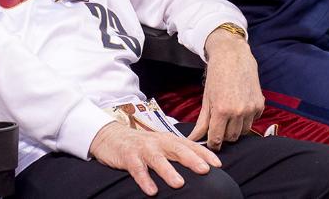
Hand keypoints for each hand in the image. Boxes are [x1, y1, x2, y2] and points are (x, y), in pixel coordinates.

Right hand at [88, 123, 221, 195]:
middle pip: (178, 150)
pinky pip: (137, 169)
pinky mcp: (129, 157)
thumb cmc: (142, 144)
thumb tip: (201, 167)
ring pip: (158, 160)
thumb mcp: (161, 145)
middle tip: (205, 170)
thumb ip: (178, 153)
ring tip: (179, 184)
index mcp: (169, 139)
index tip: (218, 165)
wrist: (111, 136)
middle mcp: (159, 142)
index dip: (204, 154)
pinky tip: (151, 191)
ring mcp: (144, 149)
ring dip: (169, 171)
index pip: (190, 145)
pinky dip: (145, 179)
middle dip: (192, 160)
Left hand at [187, 29, 263, 150]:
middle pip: (231, 138)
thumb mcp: (206, 99)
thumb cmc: (216, 76)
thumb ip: (201, 123)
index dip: (212, 143)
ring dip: (236, 128)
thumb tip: (192, 140)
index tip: (211, 141)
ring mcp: (251, 109)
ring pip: (243, 132)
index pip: (217, 139)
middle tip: (219, 124)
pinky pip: (253, 121)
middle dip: (224, 135)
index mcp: (222, 111)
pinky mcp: (260, 105)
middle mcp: (238, 112)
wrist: (233, 56)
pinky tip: (240, 106)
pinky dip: (246, 119)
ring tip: (229, 115)